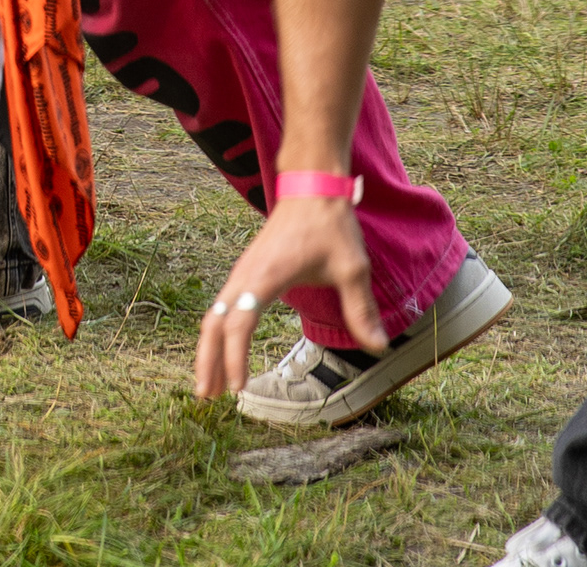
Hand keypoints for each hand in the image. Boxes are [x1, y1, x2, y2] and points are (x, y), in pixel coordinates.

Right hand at [191, 199, 383, 400]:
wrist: (311, 189)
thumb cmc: (329, 226)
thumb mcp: (351, 268)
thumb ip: (361, 309)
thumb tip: (378, 347)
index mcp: (265, 276)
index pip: (239, 323)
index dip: (235, 356)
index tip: (240, 387)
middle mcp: (245, 276)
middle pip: (214, 323)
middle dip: (208, 361)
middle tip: (208, 398)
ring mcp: (242, 273)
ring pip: (214, 316)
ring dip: (209, 350)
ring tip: (210, 386)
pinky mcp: (246, 273)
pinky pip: (223, 308)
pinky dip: (218, 334)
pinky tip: (223, 353)